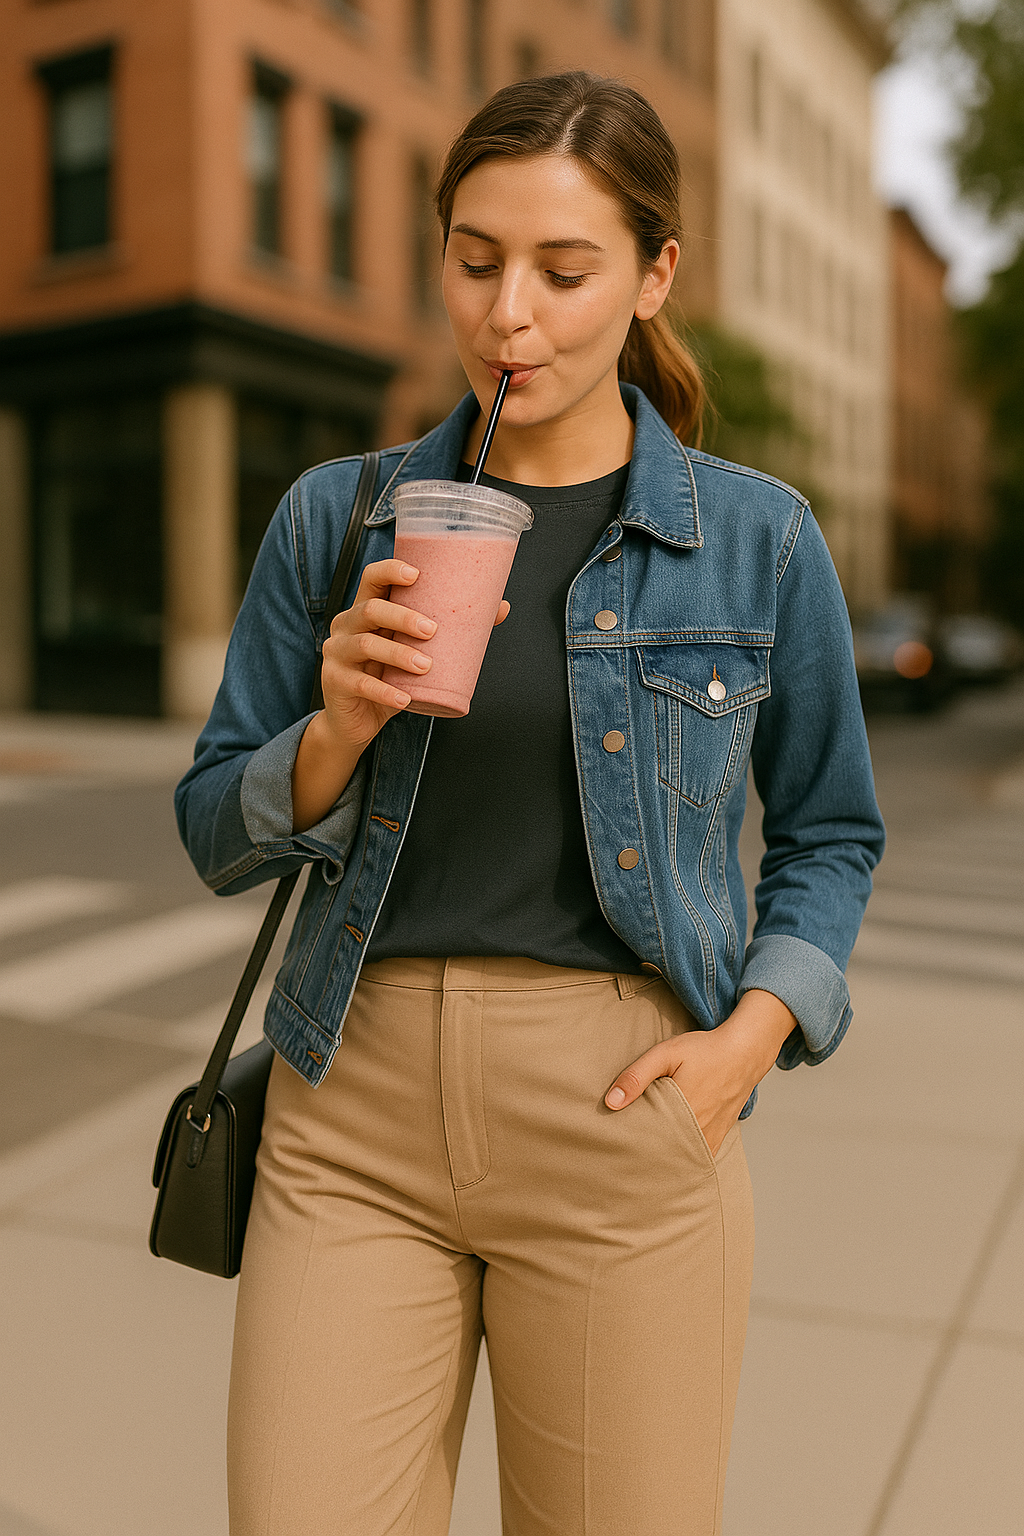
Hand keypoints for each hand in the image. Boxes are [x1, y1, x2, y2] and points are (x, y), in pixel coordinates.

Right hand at [291, 559, 509, 832]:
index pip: (371, 578)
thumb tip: (501, 607)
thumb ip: (450, 630)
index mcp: (366, 610)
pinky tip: (404, 698)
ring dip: (398, 654)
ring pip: (366, 645)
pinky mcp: (335, 683)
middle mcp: (346, 626)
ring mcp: (337, 654)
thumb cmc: (389, 677)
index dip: (390, 570)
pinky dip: (385, 692)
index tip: (416, 575)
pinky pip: (361, 684)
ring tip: (425, 665)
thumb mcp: (415, 651)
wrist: (358, 721)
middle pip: (370, 609)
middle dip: (402, 617)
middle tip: (433, 630)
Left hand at [603, 989, 797, 1156]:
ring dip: (663, 1160)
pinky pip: (697, 1157)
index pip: (648, 1142)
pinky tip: (668, 1156)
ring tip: (642, 1160)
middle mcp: (698, 1130)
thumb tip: (611, 1102)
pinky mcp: (719, 1136)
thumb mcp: (666, 1054)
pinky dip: (682, 1158)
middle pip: (663, 1155)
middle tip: (623, 1158)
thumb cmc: (705, 1050)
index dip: (630, 1147)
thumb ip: (637, 1076)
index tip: (615, 1148)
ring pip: (681, 1159)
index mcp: (682, 1112)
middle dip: (643, 1157)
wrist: (745, 1052)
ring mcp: (710, 1137)